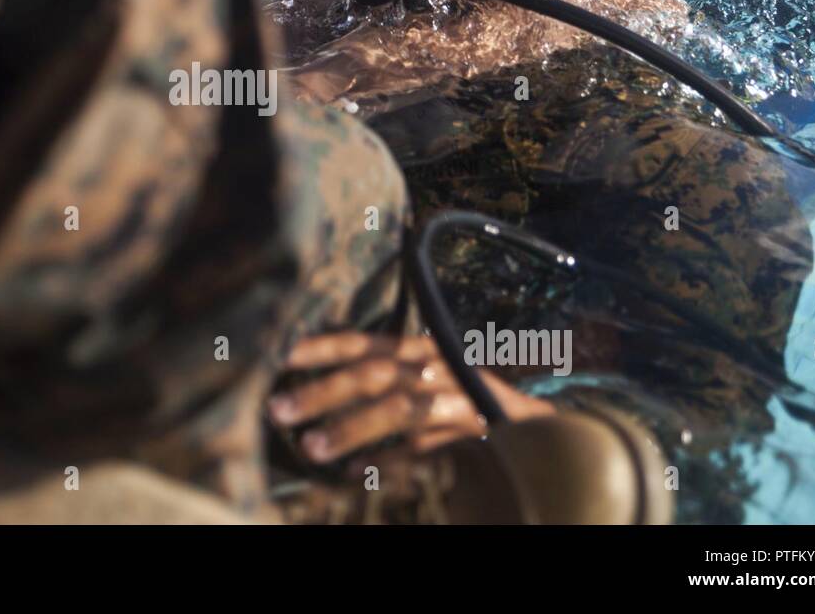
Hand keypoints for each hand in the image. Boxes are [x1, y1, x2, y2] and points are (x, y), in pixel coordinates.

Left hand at [267, 332, 553, 463]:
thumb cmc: (464, 401)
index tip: (280, 357)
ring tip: (312, 448)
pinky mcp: (475, 433)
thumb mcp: (424, 379)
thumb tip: (314, 395)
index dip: (321, 347)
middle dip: (323, 391)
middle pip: (374, 375)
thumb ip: (382, 380)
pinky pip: (426, 448)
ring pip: (398, 409)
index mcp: (417, 349)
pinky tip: (358, 472)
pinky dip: (390, 461)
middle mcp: (435, 368)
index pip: (362, 342)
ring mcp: (456, 400)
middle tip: (278, 409)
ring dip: (350, 428)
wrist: (536, 427)